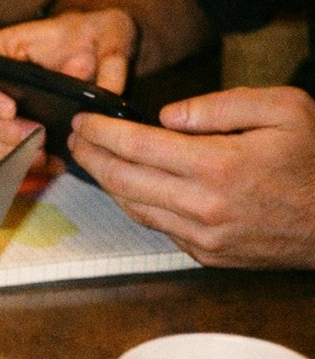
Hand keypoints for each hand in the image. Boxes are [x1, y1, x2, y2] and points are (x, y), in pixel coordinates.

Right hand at [0, 9, 137, 164]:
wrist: (98, 53)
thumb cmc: (92, 36)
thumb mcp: (109, 34)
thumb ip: (111, 59)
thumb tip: (104, 91)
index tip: (10, 109)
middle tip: (37, 136)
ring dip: (6, 152)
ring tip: (43, 153)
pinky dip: (19, 164)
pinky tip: (49, 163)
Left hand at [69, 86, 314, 267]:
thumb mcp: (284, 109)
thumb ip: (221, 105)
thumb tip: (167, 116)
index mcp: (219, 165)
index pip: (137, 146)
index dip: (101, 133)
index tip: (82, 122)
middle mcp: (204, 205)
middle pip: (123, 180)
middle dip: (90, 157)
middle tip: (74, 140)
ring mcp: (202, 235)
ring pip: (133, 208)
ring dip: (105, 183)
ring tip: (91, 160)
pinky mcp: (205, 253)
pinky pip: (156, 227)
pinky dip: (134, 205)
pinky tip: (125, 187)